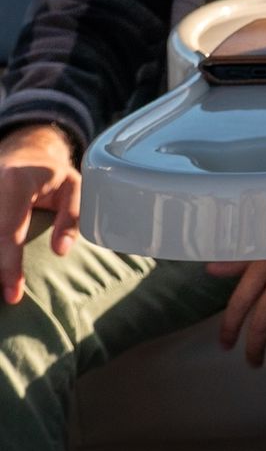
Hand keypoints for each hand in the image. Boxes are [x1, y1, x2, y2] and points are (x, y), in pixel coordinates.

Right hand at [0, 124, 81, 304]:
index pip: (8, 231)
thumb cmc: (52, 174)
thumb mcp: (74, 186)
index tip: (13, 295)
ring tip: (4, 286)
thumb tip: (61, 252)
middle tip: (7, 297)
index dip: (9, 266)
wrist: (24, 153)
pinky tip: (2, 268)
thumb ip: (72, 217)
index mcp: (16, 183)